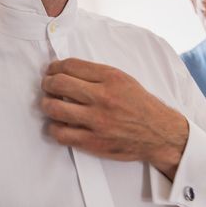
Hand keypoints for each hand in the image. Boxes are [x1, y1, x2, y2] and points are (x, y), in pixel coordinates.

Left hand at [41, 58, 188, 179]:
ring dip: (46, 104)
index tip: (51, 70)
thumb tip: (66, 70)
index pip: (70, 65)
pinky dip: (53, 127)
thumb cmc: (140, 105)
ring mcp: (96, 120)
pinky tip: (57, 124)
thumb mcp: (124, 80)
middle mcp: (102, 97)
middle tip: (47, 85)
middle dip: (47, 83)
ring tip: (49, 104)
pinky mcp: (93, 141)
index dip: (55, 67)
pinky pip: (61, 133)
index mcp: (110, 78)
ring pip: (54, 108)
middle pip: (58, 83)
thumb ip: (97, 74)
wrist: (159, 133)